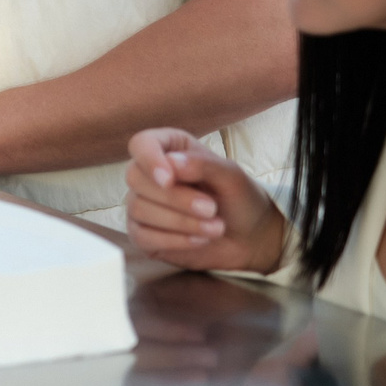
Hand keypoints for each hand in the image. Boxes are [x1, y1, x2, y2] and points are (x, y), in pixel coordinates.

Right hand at [123, 128, 286, 273]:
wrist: (249, 237)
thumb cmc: (238, 199)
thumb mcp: (230, 176)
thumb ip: (202, 164)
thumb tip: (170, 162)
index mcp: (169, 149)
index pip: (141, 144)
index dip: (150, 160)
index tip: (169, 180)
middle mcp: (149, 174)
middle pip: (136, 179)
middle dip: (175, 198)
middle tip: (211, 208)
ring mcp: (142, 205)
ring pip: (138, 209)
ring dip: (180, 222)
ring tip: (215, 228)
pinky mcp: (143, 234)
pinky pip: (142, 237)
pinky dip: (173, 240)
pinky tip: (199, 240)